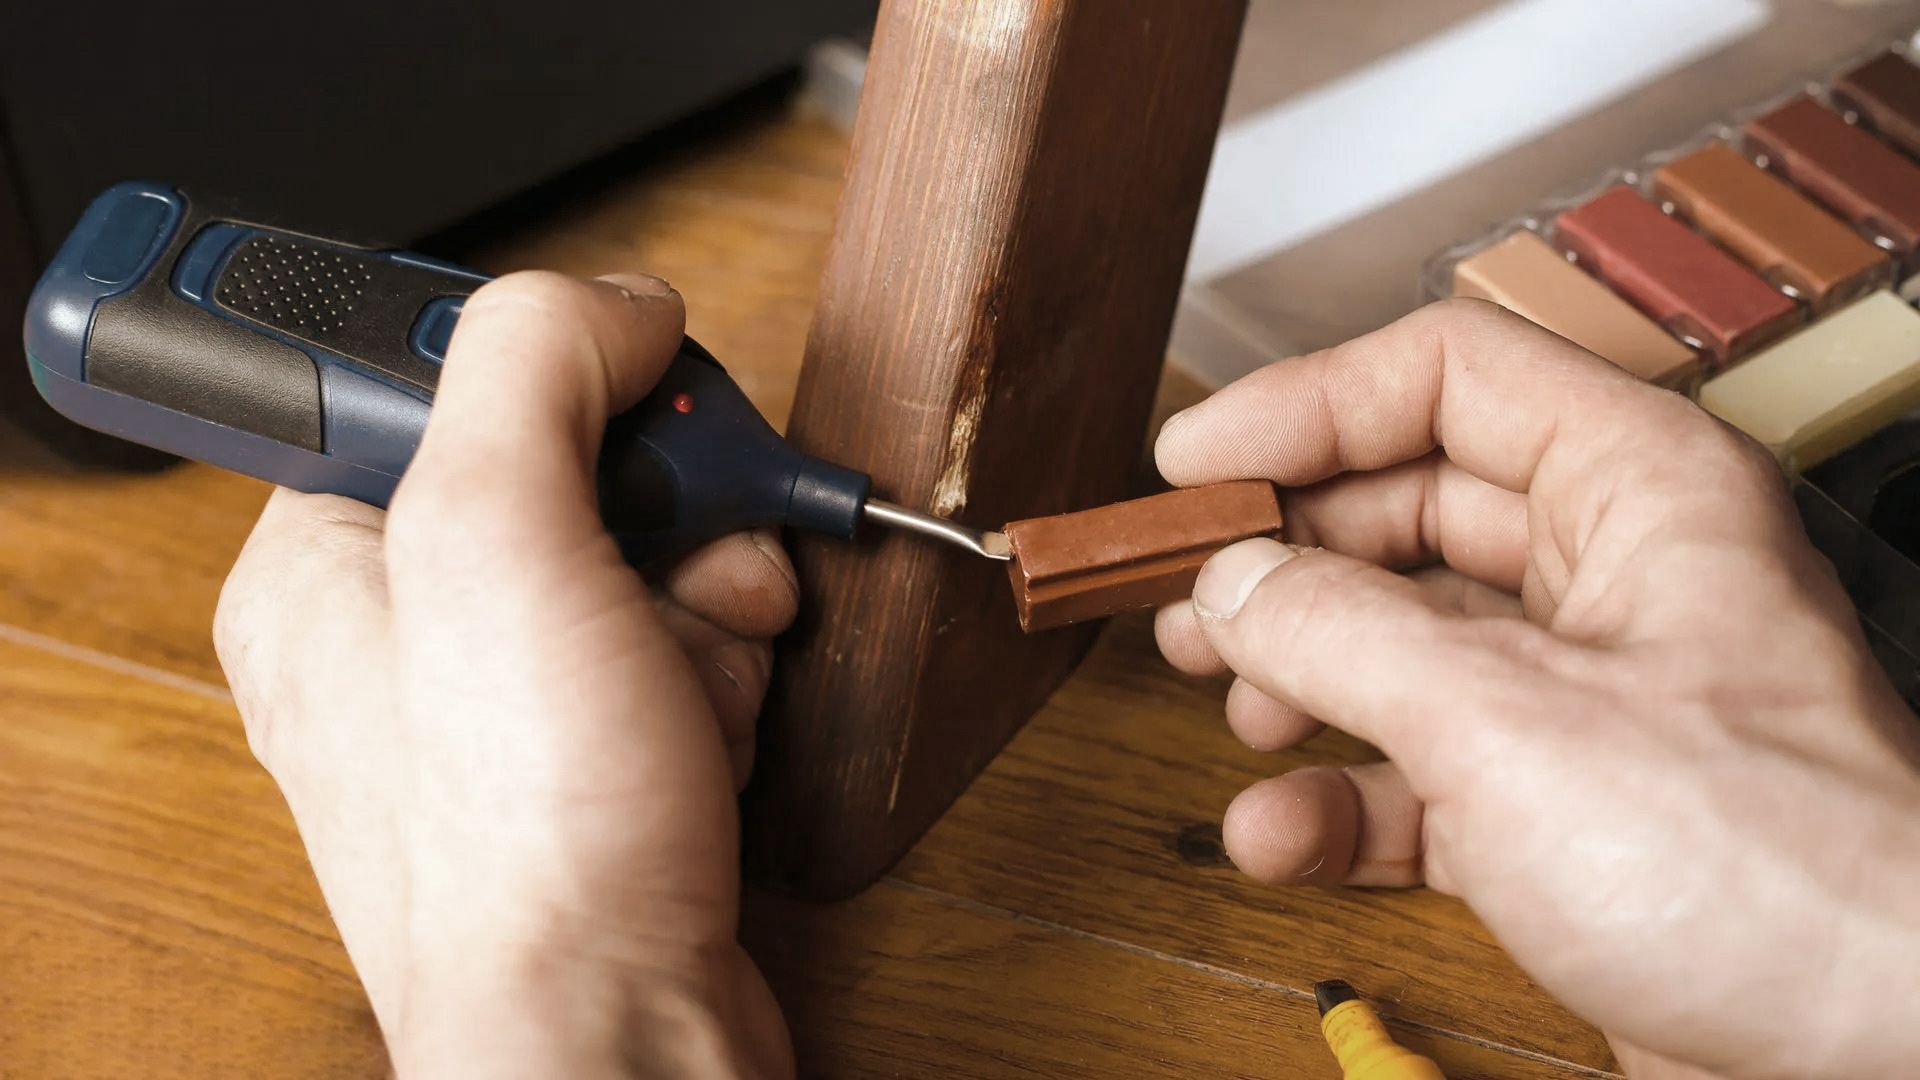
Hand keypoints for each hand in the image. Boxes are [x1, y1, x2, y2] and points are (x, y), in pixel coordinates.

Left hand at [215, 272, 795, 1077]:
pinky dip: (724, 670)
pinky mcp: (594, 754)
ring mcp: (504, 701)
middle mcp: (404, 630)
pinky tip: (714, 728)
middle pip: (571, 466)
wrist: (616, 1032)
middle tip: (686, 545)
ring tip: (702, 671)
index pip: (437, 382)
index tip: (617, 400)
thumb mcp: (495, 537)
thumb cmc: (526, 838)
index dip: (549, 380)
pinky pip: (682, 649)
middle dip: (666, 503)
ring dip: (712, 594)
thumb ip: (536, 365)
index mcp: (322, 562)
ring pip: (649, 555)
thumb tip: (616, 304)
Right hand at [1153, 300, 1919, 1079]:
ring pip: (1402, 644)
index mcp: (1638, 489)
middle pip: (1406, 512)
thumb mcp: (1505, 720)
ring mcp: (1585, 700)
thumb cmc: (1769, 870)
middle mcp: (1613, 578)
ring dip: (1298, 677)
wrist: (1879, 1061)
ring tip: (1227, 708)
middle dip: (1286, 556)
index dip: (1307, 408)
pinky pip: (1418, 775)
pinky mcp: (1562, 815)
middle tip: (1182, 593)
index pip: (1445, 379)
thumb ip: (1339, 632)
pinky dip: (1339, 800)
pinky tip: (1280, 834)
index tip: (1195, 466)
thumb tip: (1233, 583)